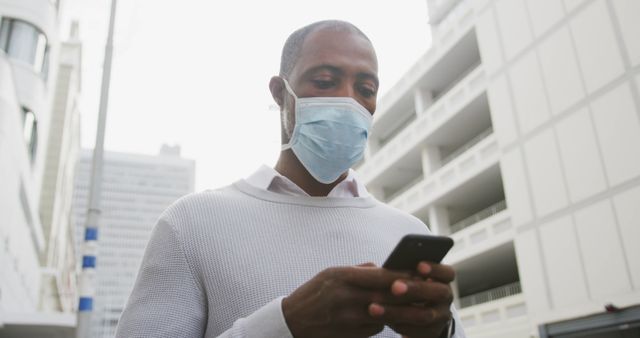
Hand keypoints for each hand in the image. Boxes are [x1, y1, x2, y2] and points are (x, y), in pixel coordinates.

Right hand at [282, 264, 411, 337]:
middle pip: (387, 297)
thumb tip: (384, 268)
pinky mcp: (350, 335)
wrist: (292, 322)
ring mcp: (348, 319)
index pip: (380, 276)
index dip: (401, 276)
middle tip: (423, 292)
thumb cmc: (313, 294)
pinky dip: (380, 322)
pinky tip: (377, 317)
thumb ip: (358, 270)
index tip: (417, 275)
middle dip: (407, 295)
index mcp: (342, 277)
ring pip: (385, 314)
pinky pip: (375, 329)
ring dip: (395, 310)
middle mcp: (346, 298)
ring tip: (404, 305)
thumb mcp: (330, 273)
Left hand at [369, 262, 454, 337]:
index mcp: (443, 281)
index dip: (435, 269)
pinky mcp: (432, 334)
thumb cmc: (408, 289)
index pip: (447, 273)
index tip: (419, 265)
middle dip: (416, 289)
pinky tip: (381, 320)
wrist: (416, 317)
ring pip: (424, 315)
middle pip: (439, 293)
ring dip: (398, 312)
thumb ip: (404, 272)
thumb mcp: (410, 279)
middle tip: (394, 287)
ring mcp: (441, 318)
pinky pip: (417, 332)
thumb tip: (385, 267)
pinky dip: (398, 325)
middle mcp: (446, 299)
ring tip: (374, 308)